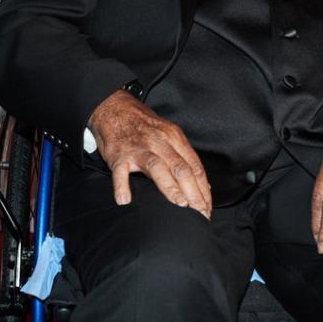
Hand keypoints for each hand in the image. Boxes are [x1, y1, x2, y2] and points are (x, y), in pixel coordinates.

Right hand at [88, 90, 211, 217]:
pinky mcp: (119, 154)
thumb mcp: (168, 133)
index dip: (203, 189)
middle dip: (194, 193)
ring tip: (180, 205)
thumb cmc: (143, 124)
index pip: (194, 166)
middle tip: (200, 214)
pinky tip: (125, 200)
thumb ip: (183, 156)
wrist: (114, 107)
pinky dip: (122, 185)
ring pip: (158, 167)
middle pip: (181, 168)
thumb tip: (202, 183)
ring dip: (170, 187)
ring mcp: (139, 148)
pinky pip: (121, 171)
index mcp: (174, 137)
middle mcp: (159, 142)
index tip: (207, 208)